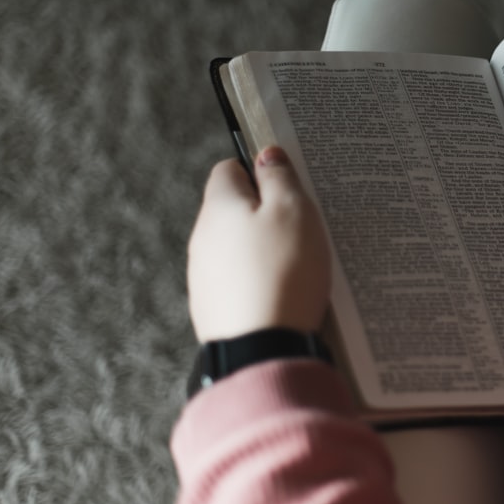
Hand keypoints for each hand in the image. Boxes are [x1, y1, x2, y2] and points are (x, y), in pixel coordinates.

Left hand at [187, 146, 330, 342]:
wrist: (262, 348)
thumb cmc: (284, 272)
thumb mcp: (294, 211)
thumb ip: (280, 177)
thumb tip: (267, 155)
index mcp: (219, 206)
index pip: (229, 169)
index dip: (260, 173)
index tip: (287, 187)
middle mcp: (202, 238)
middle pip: (233, 212)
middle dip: (265, 216)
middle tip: (301, 229)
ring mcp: (204, 277)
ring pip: (236, 250)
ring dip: (262, 252)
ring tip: (297, 268)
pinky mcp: (213, 309)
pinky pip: (238, 284)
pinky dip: (258, 284)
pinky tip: (282, 296)